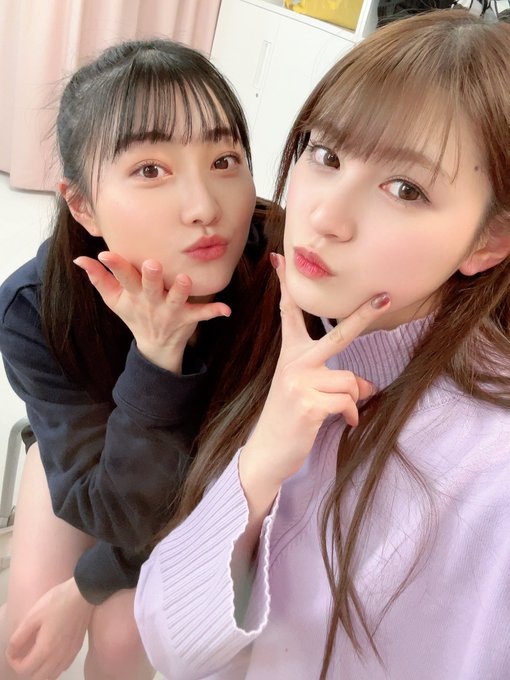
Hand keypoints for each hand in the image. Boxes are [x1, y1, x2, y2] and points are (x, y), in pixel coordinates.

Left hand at [6, 578, 93, 679]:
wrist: (83, 594)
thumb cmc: (57, 601)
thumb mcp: (32, 616)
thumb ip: (19, 637)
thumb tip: (12, 652)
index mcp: (46, 649)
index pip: (24, 670)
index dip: (14, 662)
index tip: (13, 650)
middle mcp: (59, 657)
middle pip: (37, 679)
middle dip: (26, 670)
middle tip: (23, 655)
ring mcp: (70, 654)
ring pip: (52, 676)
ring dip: (40, 672)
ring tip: (35, 656)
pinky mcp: (77, 649)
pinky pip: (62, 668)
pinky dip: (53, 668)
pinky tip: (51, 654)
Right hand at [74, 252, 230, 371]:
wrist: (155, 345)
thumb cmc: (134, 313)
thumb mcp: (114, 300)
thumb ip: (99, 278)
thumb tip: (80, 260)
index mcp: (133, 295)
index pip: (122, 278)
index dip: (114, 267)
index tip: (105, 254)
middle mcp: (151, 302)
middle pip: (149, 288)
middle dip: (150, 277)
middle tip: (151, 264)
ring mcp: (170, 311)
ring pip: (176, 300)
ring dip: (181, 291)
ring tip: (187, 279)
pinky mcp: (187, 318)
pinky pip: (202, 314)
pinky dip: (214, 312)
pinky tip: (226, 309)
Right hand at [240, 254, 390, 496]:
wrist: (267, 452)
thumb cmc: (290, 419)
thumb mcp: (308, 393)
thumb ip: (335, 380)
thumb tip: (369, 384)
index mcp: (290, 355)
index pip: (289, 314)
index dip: (285, 286)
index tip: (280, 260)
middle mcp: (294, 363)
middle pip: (337, 335)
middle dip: (363, 316)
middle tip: (384, 298)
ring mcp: (299, 382)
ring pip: (350, 380)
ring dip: (354, 399)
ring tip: (343, 413)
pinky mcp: (308, 404)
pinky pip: (349, 402)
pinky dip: (352, 415)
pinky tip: (345, 424)